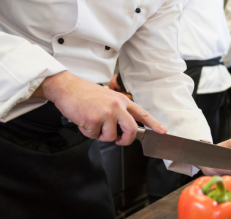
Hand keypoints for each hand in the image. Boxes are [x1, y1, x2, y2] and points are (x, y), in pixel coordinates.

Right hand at [33, 71, 165, 144]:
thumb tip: (123, 127)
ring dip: (100, 135)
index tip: (162, 131)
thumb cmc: (85, 94)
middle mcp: (117, 106)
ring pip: (110, 137)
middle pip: (131, 129)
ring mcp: (106, 113)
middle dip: (126, 140)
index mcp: (121, 100)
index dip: (154, 124)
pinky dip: (88, 132)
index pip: (142, 113)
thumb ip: (118, 110)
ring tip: (92, 123)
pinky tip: (83, 121)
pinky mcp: (94, 119)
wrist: (67, 88)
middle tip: (120, 141)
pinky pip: (94, 136)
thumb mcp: (107, 98)